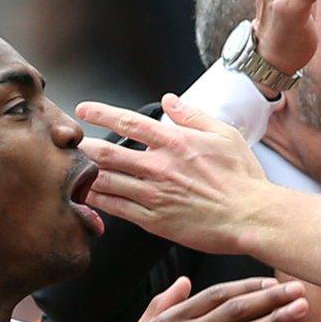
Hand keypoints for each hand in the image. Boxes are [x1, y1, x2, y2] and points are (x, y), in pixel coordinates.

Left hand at [78, 97, 269, 253]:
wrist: (251, 216)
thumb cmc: (243, 178)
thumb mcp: (224, 135)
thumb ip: (193, 116)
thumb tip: (171, 101)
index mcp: (175, 142)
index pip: (128, 121)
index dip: (101, 113)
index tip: (84, 109)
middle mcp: (159, 166)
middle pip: (107, 152)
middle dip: (82, 146)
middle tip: (68, 143)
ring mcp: (154, 194)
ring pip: (106, 181)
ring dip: (84, 174)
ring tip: (70, 169)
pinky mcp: (154, 220)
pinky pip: (116, 208)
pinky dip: (97, 201)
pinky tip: (86, 196)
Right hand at [92, 277, 310, 321]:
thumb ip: (162, 304)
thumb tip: (183, 281)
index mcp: (171, 319)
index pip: (217, 294)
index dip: (247, 286)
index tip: (272, 282)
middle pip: (236, 309)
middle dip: (270, 297)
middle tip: (299, 289)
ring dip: (276, 321)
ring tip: (301, 310)